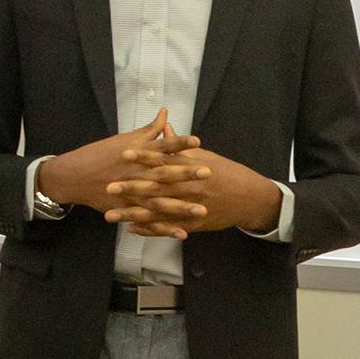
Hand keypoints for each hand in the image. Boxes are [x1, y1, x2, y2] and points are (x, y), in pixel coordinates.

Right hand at [37, 108, 199, 213]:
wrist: (73, 176)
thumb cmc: (101, 154)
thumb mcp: (125, 140)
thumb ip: (149, 130)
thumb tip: (165, 112)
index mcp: (136, 155)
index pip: (160, 147)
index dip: (179, 143)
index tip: (197, 141)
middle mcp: (136, 174)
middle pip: (163, 175)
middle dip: (186, 175)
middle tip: (208, 174)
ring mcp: (131, 194)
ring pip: (159, 202)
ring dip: (181, 207)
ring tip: (202, 210)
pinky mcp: (127, 210)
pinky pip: (148, 222)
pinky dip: (165, 228)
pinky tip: (182, 233)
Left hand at [103, 136, 281, 238]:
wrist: (250, 198)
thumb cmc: (228, 173)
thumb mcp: (207, 156)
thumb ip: (181, 147)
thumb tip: (165, 128)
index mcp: (192, 169)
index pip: (164, 160)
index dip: (144, 156)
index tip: (124, 153)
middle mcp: (189, 188)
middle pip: (156, 187)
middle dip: (132, 187)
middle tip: (109, 186)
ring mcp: (190, 209)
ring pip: (157, 212)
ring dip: (133, 214)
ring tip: (111, 215)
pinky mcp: (192, 225)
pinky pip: (168, 228)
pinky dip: (149, 230)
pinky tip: (132, 229)